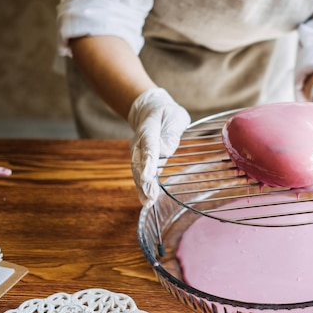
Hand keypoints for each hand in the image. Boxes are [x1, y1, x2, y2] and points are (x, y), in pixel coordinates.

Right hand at [128, 88, 190, 205]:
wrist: (150, 110)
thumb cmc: (167, 114)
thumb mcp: (175, 116)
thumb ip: (171, 133)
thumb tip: (166, 151)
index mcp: (148, 130)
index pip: (149, 146)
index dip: (148, 162)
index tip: (147, 175)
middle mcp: (139, 143)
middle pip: (140, 163)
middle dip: (145, 181)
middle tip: (150, 196)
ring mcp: (137, 152)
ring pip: (137, 171)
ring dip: (143, 188)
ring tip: (147, 202)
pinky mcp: (140, 160)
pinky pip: (140, 174)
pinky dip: (142, 188)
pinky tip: (146, 201)